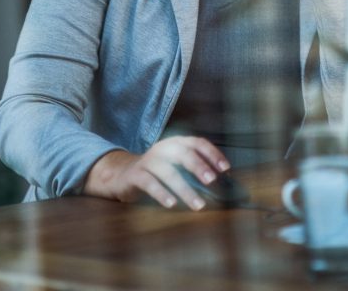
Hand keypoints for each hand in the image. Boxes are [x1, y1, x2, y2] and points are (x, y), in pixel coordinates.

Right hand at [83, 136, 229, 209]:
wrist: (122, 174)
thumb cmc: (157, 173)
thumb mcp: (175, 165)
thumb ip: (194, 170)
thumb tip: (222, 183)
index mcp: (176, 143)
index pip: (198, 142)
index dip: (212, 154)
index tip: (225, 169)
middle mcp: (163, 148)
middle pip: (184, 154)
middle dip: (199, 167)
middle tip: (212, 182)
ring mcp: (148, 160)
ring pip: (169, 172)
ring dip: (185, 189)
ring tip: (198, 205)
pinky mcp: (135, 175)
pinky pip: (149, 183)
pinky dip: (162, 193)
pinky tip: (172, 204)